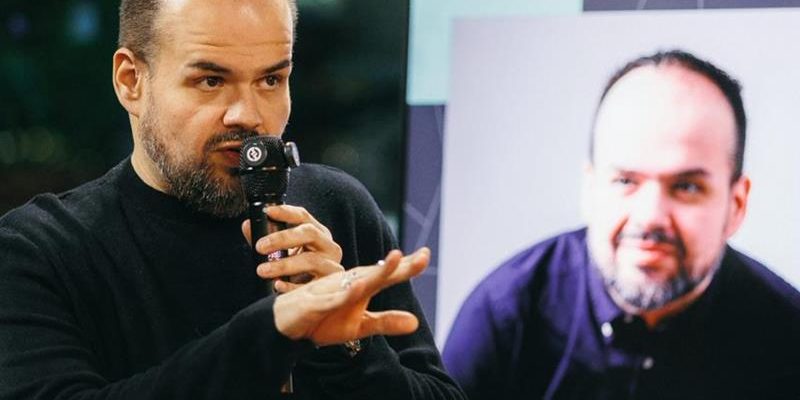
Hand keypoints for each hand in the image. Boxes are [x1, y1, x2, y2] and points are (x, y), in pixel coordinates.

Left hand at [241, 205, 342, 290]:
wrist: (313, 296)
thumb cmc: (297, 271)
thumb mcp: (282, 253)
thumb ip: (265, 239)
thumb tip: (247, 225)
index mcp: (318, 234)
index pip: (303, 216)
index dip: (286, 212)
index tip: (267, 212)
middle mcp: (329, 247)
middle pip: (310, 233)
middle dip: (283, 238)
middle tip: (260, 246)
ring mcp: (332, 266)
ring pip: (311, 260)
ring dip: (284, 265)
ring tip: (263, 270)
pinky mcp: (330, 286)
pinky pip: (311, 285)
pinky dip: (292, 286)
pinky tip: (277, 285)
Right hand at [273, 247, 429, 345]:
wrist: (286, 326)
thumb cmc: (324, 319)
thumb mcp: (359, 326)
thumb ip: (385, 321)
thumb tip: (415, 323)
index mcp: (361, 285)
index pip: (389, 275)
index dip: (408, 266)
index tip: (427, 255)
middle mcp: (349, 282)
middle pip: (378, 272)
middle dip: (399, 265)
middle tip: (423, 256)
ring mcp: (332, 291)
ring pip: (358, 280)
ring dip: (377, 271)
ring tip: (396, 260)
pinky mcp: (315, 303)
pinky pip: (332, 299)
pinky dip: (344, 294)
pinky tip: (359, 288)